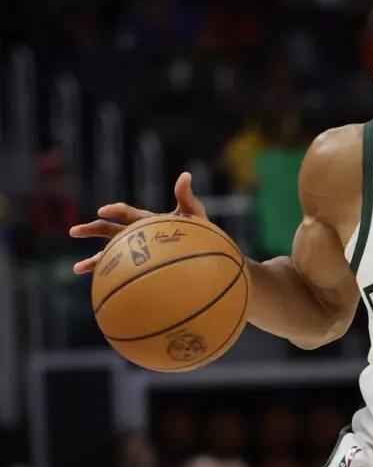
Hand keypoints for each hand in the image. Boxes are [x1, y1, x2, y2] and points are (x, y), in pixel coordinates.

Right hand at [69, 172, 206, 273]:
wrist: (204, 254)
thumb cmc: (200, 232)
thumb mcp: (193, 213)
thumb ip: (186, 196)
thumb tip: (186, 175)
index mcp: (146, 220)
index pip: (126, 212)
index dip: (114, 210)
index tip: (102, 211)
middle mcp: (136, 235)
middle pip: (109, 231)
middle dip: (91, 230)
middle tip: (73, 231)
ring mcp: (136, 252)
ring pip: (110, 256)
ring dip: (93, 261)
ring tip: (77, 269)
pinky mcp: (140, 269)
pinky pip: (123, 276)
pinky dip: (111, 282)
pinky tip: (102, 290)